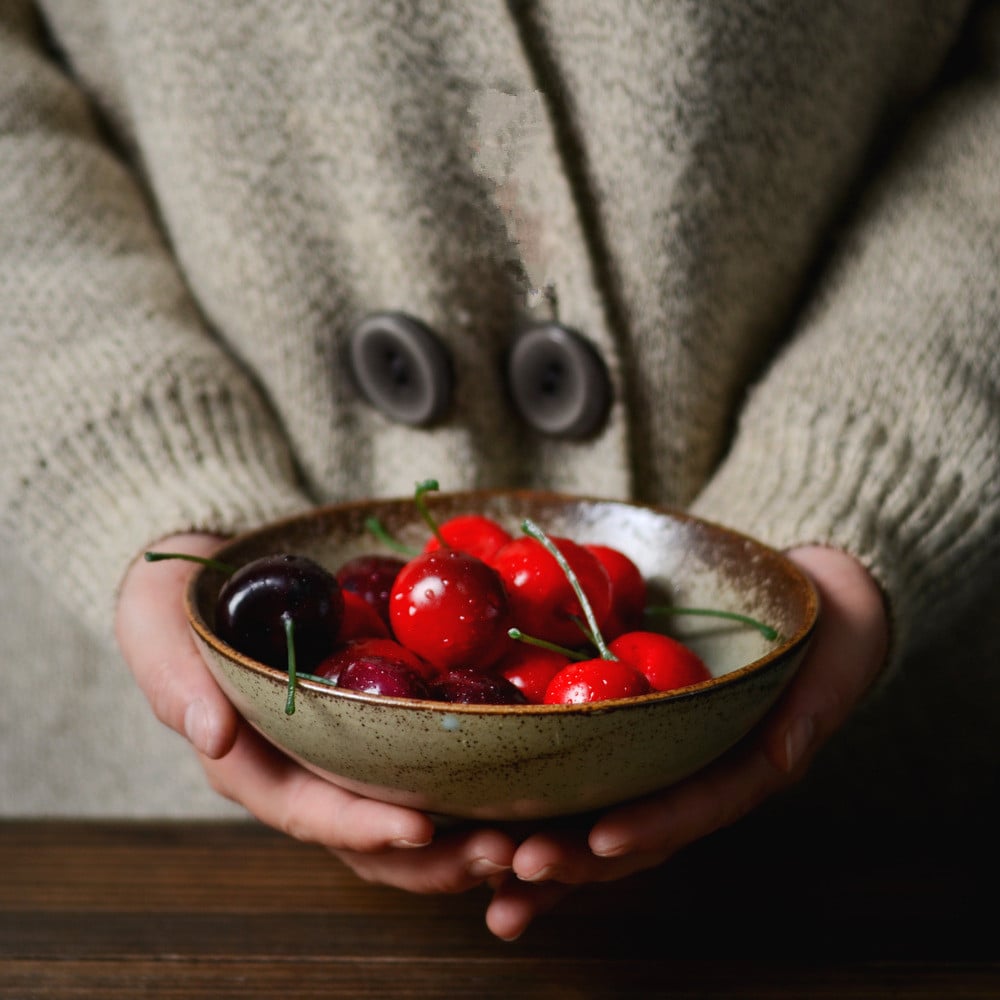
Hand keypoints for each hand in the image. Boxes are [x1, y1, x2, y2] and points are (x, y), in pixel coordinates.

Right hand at [115, 534, 517, 896]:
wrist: (212, 569)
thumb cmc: (177, 597)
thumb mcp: (157, 623)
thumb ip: (176, 680)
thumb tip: (212, 737)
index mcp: (250, 762)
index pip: (307, 811)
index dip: (362, 828)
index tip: (421, 828)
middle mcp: (300, 772)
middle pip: (367, 838)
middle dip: (433, 857)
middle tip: (504, 851)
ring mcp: (341, 754)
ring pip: (402, 819)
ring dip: (461, 838)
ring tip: (525, 837)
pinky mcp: (374, 726)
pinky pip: (420, 769)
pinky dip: (466, 786)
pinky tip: (519, 784)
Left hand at [483, 545, 888, 940]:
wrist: (815, 612)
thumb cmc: (825, 637)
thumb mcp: (830, 667)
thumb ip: (808, 714)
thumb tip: (785, 753)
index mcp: (741, 772)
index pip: (693, 808)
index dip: (650, 827)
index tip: (601, 841)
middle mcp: (694, 782)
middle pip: (634, 835)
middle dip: (576, 860)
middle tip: (518, 871)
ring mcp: (659, 769)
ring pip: (599, 825)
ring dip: (546, 858)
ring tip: (490, 883)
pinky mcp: (629, 744)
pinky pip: (584, 782)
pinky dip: (540, 809)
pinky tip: (489, 832)